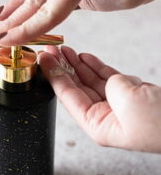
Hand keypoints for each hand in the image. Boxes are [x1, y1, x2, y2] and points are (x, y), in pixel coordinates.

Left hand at [39, 45, 160, 152]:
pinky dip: (95, 66)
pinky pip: (106, 78)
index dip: (54, 75)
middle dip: (62, 68)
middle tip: (49, 51)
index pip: (67, 96)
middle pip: (75, 88)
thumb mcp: (130, 102)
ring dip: (76, 65)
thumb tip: (110, 78)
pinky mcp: (128, 95)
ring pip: (89, 81)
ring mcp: (116, 105)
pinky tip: (83, 57)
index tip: (43, 59)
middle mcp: (103, 116)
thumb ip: (112, 86)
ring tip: (63, 50)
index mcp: (97, 124)